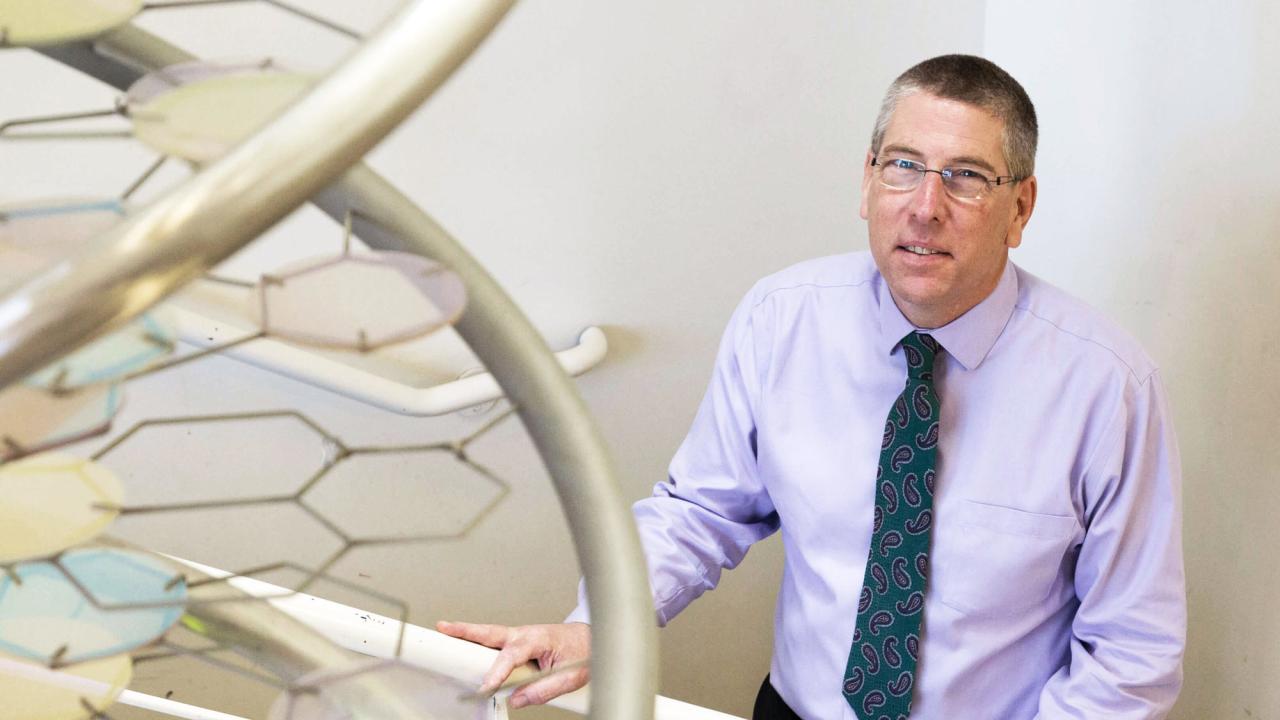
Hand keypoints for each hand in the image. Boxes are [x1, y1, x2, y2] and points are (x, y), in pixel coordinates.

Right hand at [436, 620, 590, 709]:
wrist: (592, 638)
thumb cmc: (582, 652)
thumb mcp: (570, 677)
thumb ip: (544, 690)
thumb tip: (518, 699)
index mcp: (538, 639)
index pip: (512, 656)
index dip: (497, 672)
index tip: (486, 687)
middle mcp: (525, 634)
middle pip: (491, 632)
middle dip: (466, 631)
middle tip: (443, 628)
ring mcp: (519, 635)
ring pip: (490, 634)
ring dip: (468, 632)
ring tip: (445, 630)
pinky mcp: (517, 641)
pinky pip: (495, 642)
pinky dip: (478, 641)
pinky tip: (466, 644)